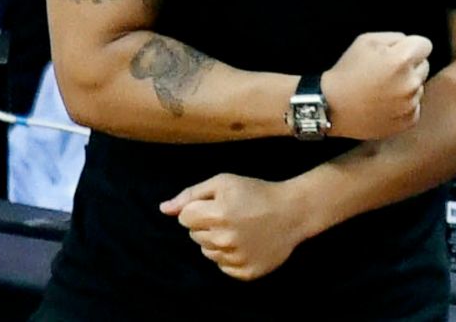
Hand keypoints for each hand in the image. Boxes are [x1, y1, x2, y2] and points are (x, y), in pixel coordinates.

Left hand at [161, 174, 306, 280]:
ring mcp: (236, 259)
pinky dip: (230, 256)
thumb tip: (163, 209)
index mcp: (217, 215)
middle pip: (194, 236)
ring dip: (216, 241)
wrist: (293, 212)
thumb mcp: (223, 182)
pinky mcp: (246, 272)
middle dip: (206, 225)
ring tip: (239, 228)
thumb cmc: (256, 192)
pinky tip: (246, 243)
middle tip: (231, 215)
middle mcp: (224, 240)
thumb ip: (191, 195)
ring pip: (207, 252)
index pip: (184, 218)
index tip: (216, 204)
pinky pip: (223, 267)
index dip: (198, 208)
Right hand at [320, 32, 431, 139]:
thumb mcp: (366, 40)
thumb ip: (395, 37)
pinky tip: (384, 103)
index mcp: (401, 60)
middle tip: (386, 71)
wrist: (331, 106)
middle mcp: (410, 82)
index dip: (411, 46)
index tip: (398, 52)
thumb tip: (409, 44)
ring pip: (419, 86)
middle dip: (410, 66)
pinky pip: (415, 105)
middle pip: (424, 65)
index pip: (425, 45)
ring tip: (382, 89)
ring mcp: (410, 104)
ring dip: (406, 85)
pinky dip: (404, 104)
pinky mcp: (408, 120)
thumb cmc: (347, 72)